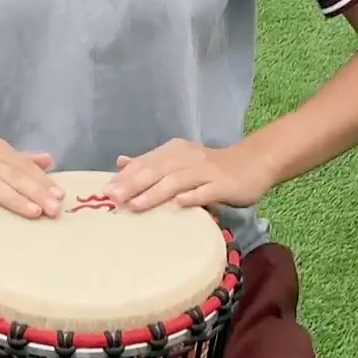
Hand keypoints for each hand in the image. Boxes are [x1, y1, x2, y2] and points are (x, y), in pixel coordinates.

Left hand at [105, 140, 272, 212]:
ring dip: (155, 193)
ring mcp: (205, 171)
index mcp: (174, 151)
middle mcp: (186, 158)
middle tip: (113, 198)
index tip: (104, 191)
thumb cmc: (210, 166)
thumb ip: (150, 163)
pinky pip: (205, 192)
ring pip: (176, 181)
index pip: (145, 162)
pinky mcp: (222, 185)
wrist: (252, 163)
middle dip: (133, 184)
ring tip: (136, 205)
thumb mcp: (178, 160)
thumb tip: (120, 163)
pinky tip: (178, 204)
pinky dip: (191, 197)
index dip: (125, 176)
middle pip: (156, 170)